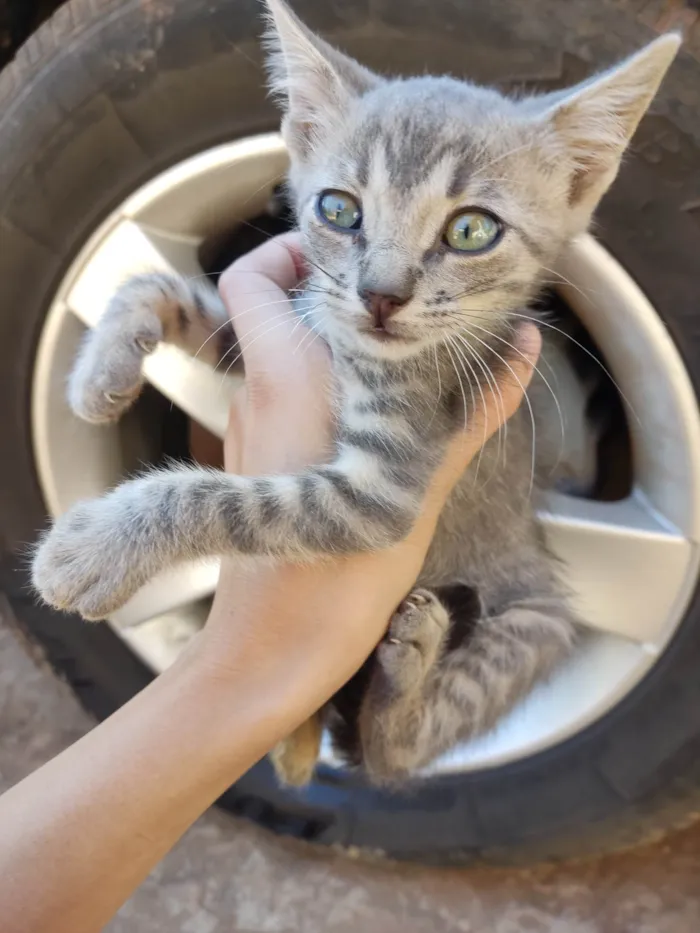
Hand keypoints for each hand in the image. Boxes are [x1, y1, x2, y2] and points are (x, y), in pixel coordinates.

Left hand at [194, 232, 540, 726]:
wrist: (275, 645)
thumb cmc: (342, 573)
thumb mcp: (424, 482)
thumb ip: (472, 408)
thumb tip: (522, 350)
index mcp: (290, 380)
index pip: (256, 278)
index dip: (290, 251)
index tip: (348, 260)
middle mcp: (257, 394)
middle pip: (266, 308)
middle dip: (321, 293)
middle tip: (384, 304)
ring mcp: (246, 427)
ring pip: (273, 354)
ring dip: (322, 344)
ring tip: (388, 358)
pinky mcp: (250, 460)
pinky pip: (276, 398)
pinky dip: (315, 387)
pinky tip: (365, 416)